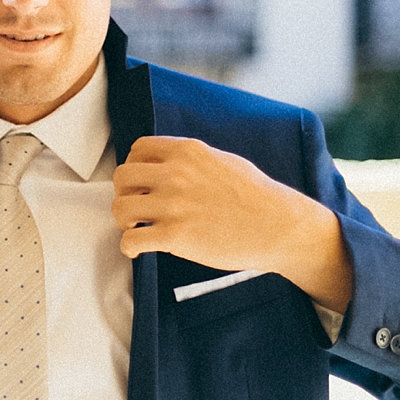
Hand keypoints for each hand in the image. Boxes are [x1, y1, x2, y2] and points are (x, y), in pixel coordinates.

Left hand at [112, 136, 353, 314]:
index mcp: (187, 152)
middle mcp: (176, 174)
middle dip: (124, 193)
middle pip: (122, 177)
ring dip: (123, 220)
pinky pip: (131, 239)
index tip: (141, 183)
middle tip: (136, 208)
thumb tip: (168, 163)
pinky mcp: (176, 235)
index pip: (137, 149)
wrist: (279, 226)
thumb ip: (192, 160)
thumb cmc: (256, 196)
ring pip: (120, 207)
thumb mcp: (223, 161)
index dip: (134, 168)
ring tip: (137, 228)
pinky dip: (128, 247)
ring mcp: (174, 205)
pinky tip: (138, 249)